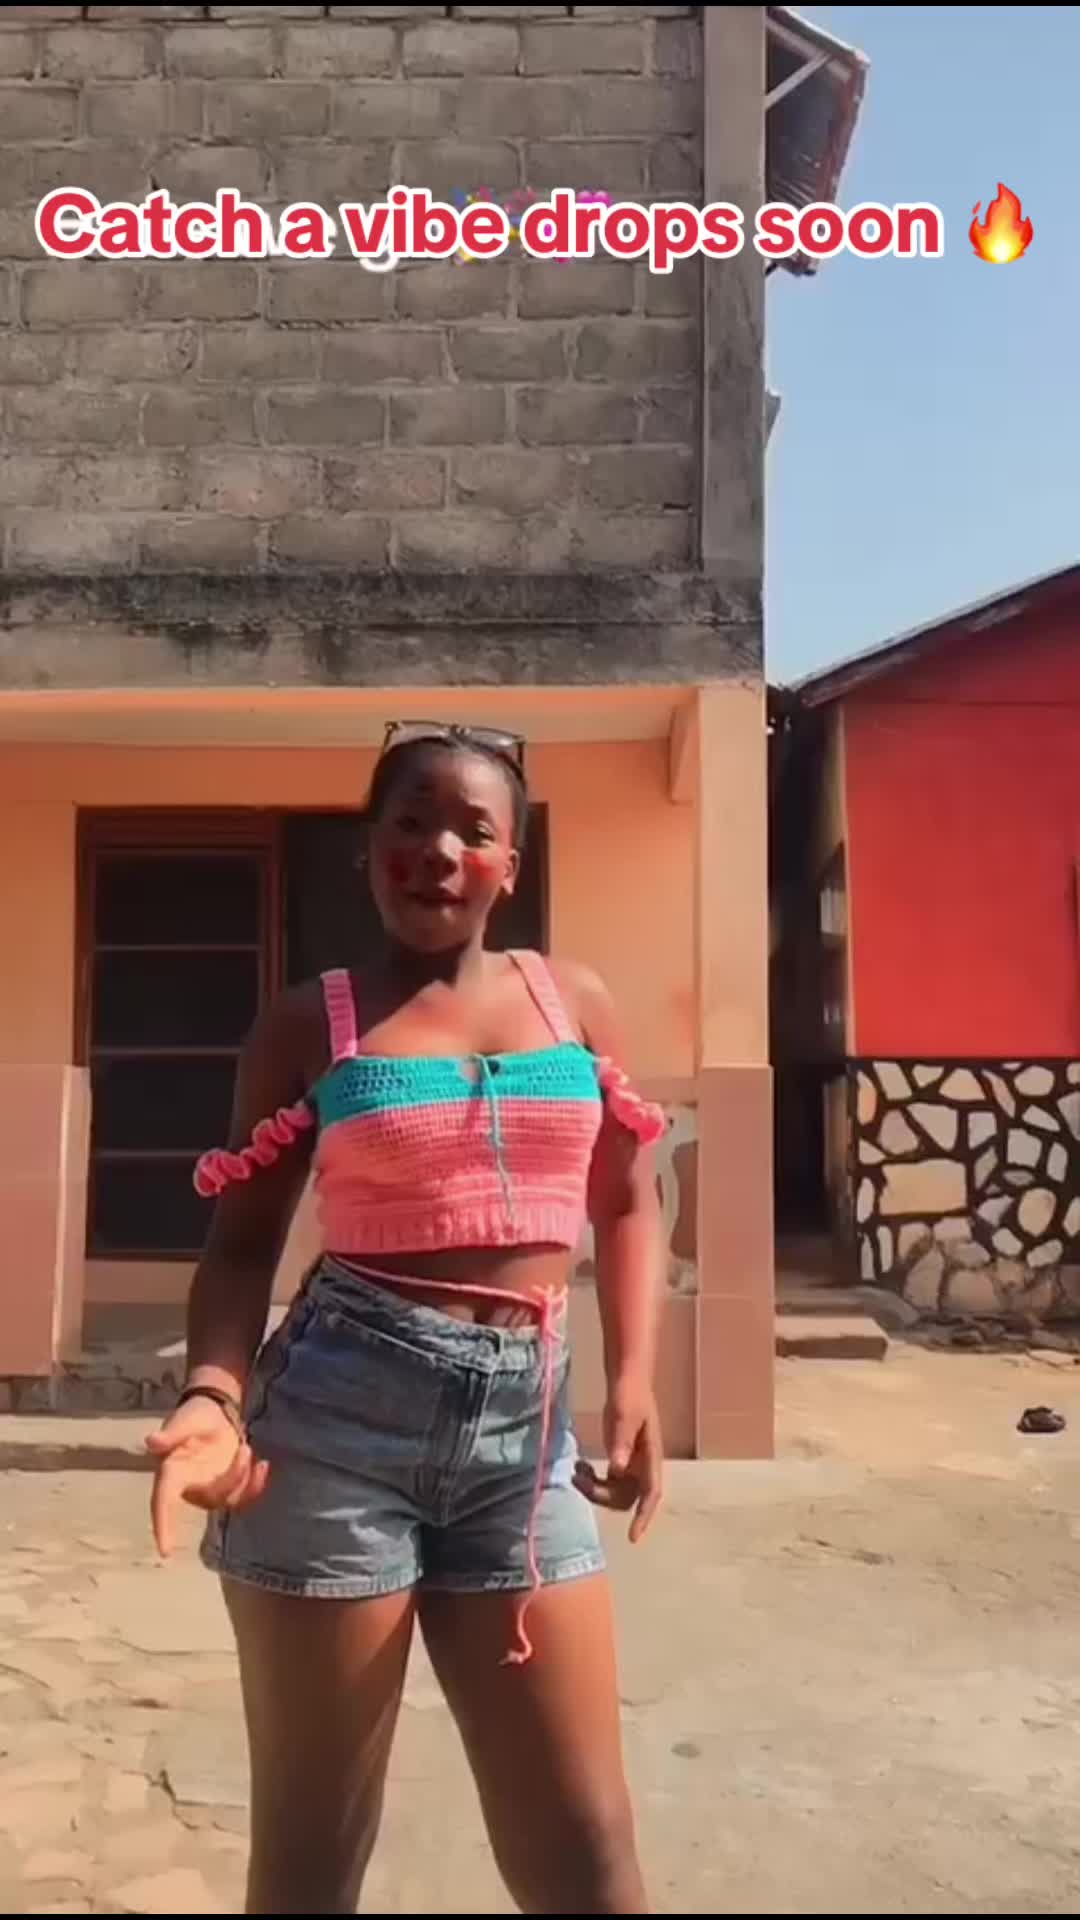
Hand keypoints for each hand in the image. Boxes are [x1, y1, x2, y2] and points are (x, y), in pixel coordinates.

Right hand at [145, 1394, 268, 1557]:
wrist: (215, 1411)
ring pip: (230, 1500)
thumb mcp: (184, 1420)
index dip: (162, 1526)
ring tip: (247, 1448)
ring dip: (245, 1479)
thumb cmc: (195, 1416)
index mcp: (172, 1473)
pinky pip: (244, 1498)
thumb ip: (171, 1433)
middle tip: (244, 1448)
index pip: (162, 1503)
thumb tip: (151, 1442)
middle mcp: (189, 1487)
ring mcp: (210, 1489)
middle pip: (211, 1499)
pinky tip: (263, 1464)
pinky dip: (256, 1485)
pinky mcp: (229, 1486)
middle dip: (232, 1478)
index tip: (165, 1551)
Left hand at [574, 1379, 662, 1542]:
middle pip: (627, 1498)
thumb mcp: (624, 1413)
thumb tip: (616, 1470)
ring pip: (616, 1493)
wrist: (627, 1381)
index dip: (644, 1516)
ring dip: (595, 1490)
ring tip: (575, 1471)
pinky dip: (593, 1481)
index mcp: (651, 1456)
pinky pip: (608, 1483)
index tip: (633, 1537)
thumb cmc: (630, 1394)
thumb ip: (621, 1440)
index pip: (652, 1493)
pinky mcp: (621, 1460)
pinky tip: (580, 1467)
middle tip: (577, 1477)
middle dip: (602, 1496)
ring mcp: (632, 1465)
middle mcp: (643, 1466)